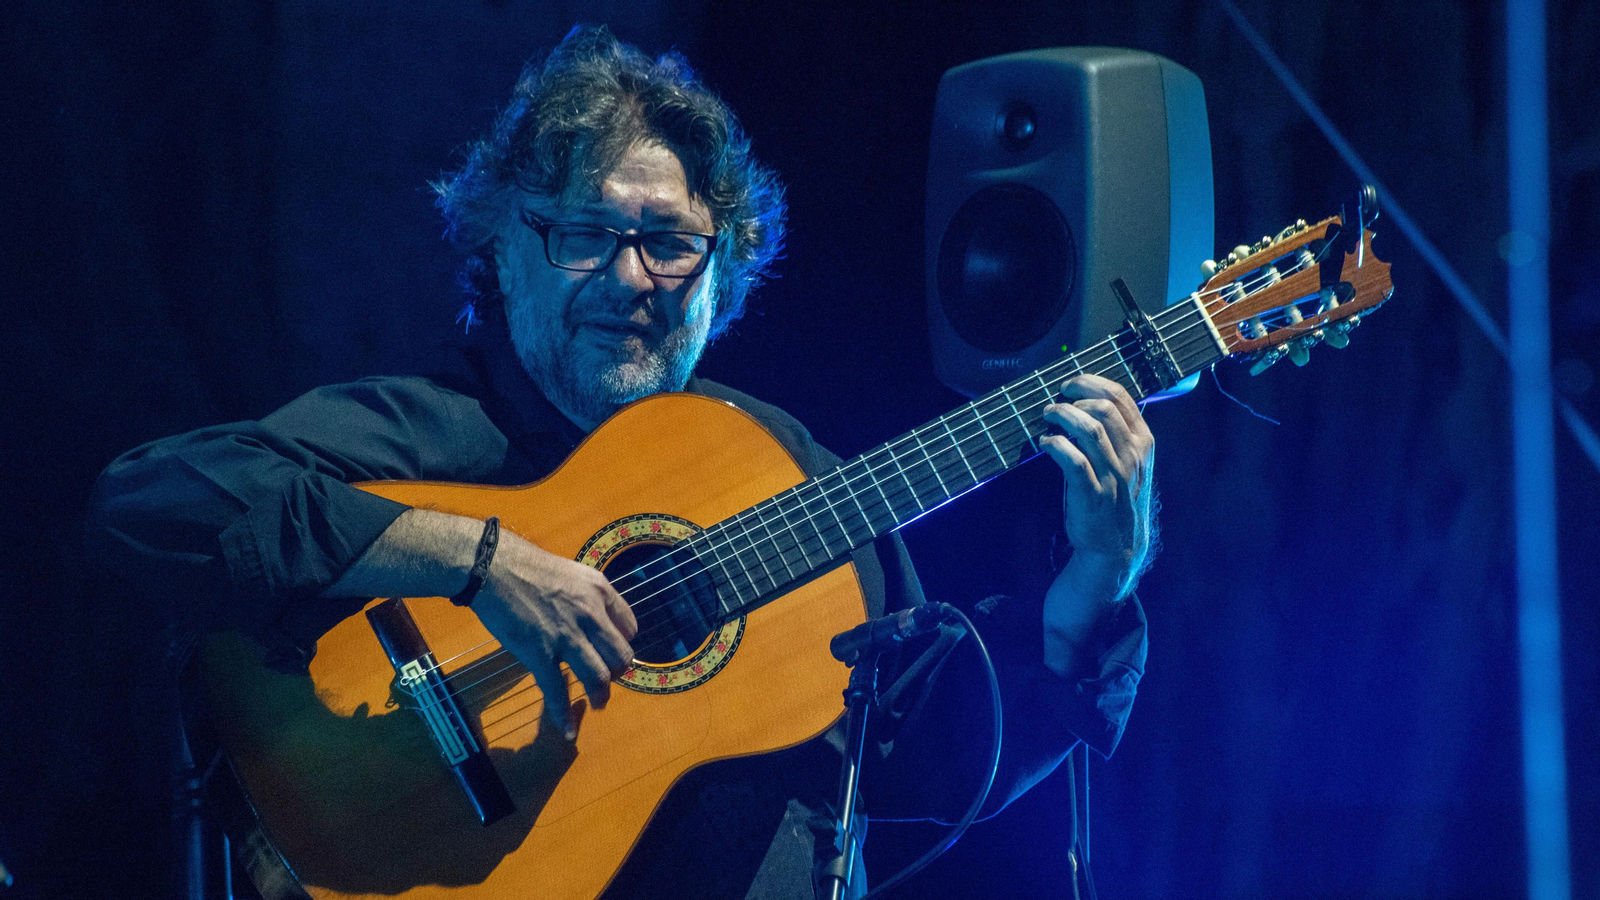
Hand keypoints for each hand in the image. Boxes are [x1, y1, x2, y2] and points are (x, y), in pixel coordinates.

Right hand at [470, 531, 637, 739]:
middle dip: (617, 673)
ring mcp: (566, 636)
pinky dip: (563, 715)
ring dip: (601, 695)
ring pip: (598, 676)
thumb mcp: (572, 572)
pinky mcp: (540, 653)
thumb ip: (587, 595)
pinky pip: (556, 691)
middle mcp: (590, 614)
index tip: (612, 652)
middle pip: (621, 655)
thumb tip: (594, 617)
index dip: (622, 643)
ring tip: (599, 704)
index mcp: (599, 591)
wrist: (493, 567)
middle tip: (608, 679)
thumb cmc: (527, 566)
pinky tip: (568, 731)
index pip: (629, 626)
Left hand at [1040, 374, 1155, 599]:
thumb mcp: (1128, 461)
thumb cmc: (1117, 496)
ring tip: (1047, 417)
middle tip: (1054, 403)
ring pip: (1090, 430)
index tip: (1070, 384)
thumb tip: (1084, 401)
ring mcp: (1114, 475)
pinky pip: (1074, 461)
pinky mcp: (1094, 494)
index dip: (1091, 383)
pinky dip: (1056, 446)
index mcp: (1143, 442)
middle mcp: (1132, 456)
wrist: (1118, 545)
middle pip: (1104, 408)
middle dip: (1074, 398)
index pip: (1121, 397)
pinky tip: (1045, 443)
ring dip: (1063, 417)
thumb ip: (1117, 433)